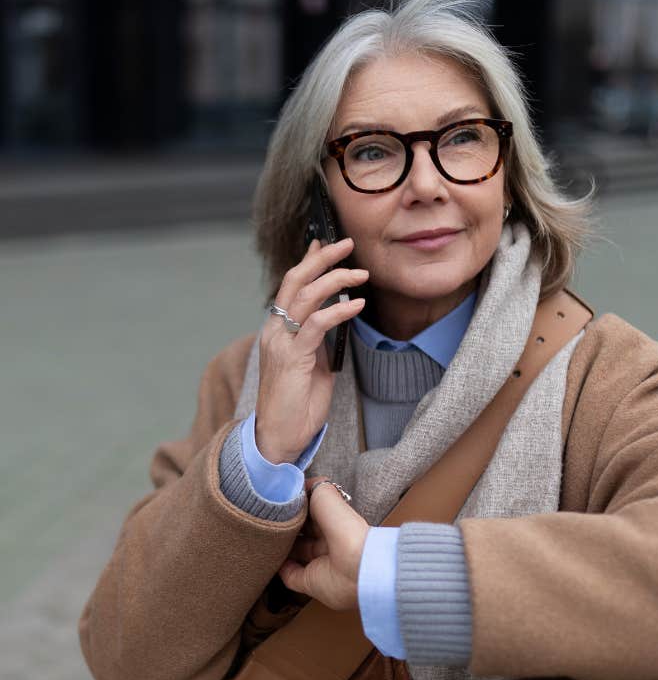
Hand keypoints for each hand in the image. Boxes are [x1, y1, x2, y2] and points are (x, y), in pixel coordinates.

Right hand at [255, 237, 367, 463]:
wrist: (280, 437)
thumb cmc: (298, 405)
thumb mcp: (314, 366)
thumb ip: (320, 341)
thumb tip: (336, 320)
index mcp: (278, 331)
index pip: (292, 286)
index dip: (309, 262)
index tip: (325, 243)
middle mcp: (275, 331)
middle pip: (296, 280)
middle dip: (322, 258)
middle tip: (347, 244)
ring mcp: (281, 343)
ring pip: (306, 296)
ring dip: (336, 279)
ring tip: (360, 274)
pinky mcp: (293, 358)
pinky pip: (317, 324)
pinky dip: (339, 310)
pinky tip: (357, 304)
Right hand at [279, 477, 369, 610]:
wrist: (358, 569)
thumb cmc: (346, 531)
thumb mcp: (328, 498)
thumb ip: (314, 487)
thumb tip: (300, 483)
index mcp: (335, 522)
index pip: (312, 512)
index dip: (296, 507)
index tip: (277, 501)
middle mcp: (328, 542)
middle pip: (302, 533)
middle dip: (286, 526)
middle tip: (266, 518)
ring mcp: (319, 563)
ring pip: (294, 553)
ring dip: (280, 546)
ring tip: (263, 536)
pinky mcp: (311, 583)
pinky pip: (291, 575)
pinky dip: (279, 568)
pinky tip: (269, 557)